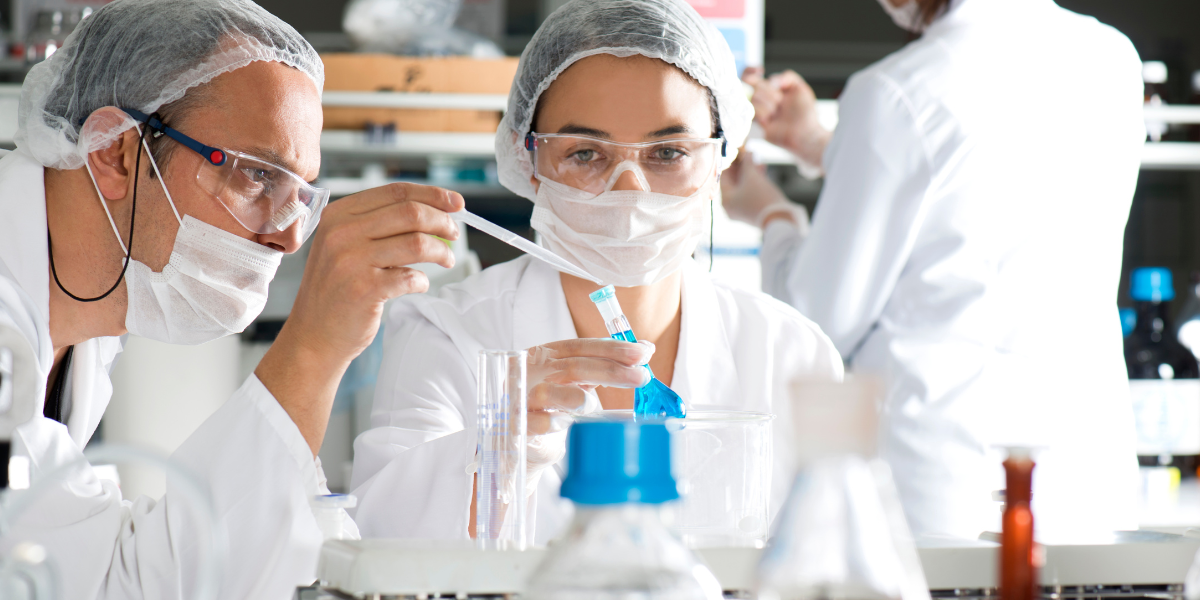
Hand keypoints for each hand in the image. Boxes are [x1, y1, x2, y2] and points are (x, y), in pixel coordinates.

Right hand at [257, 183, 464, 455]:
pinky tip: (417, 285)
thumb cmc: (337, 291)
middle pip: (410, 213)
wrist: (314, 336)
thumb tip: (436, 212)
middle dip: (442, 222)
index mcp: (338, 215)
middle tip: (454, 235)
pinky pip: (411, 277)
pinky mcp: (364, 290)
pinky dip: (422, 281)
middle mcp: (341, 233)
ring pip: (417, 243)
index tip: (456, 203)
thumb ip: (382, 226)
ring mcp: (350, 261)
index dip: (432, 195)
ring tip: (445, 260)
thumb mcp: (347, 247)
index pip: (395, 191)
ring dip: (440, 252)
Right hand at [521, 338, 653, 493]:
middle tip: (641, 377)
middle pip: (572, 366)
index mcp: (544, 356)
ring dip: (579, 398)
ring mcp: (520, 399)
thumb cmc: (552, 409)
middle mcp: (530, 372)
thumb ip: (603, 367)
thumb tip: (645, 349)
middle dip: (611, 370)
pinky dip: (555, 423)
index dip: (612, 348)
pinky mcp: (515, 427)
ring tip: (597, 406)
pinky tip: (569, 424)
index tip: (643, 352)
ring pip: (548, 392)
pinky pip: (536, 423)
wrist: (519, 444)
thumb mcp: (577, 383)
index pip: (580, 346)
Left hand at [721, 148, 800, 227]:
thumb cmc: (762, 198)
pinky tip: (762, 171)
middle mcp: (730, 207)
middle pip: (733, 182)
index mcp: (725, 200)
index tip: (740, 151)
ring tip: (758, 162)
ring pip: (743, 187)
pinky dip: (754, 183)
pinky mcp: (751, 212)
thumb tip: (747, 152)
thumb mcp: (753, 176)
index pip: (724, 176)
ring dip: (750, 173)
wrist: (780, 219)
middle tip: (749, 155)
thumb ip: (747, 162)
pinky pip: (749, 194)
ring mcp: (740, 210)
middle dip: (743, 167)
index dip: (733, 161)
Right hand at [744, 68, 831, 169]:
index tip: (759, 71)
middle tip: (780, 100)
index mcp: (769, 90)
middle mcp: (761, 100)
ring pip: (753, 98)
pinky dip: (764, 113)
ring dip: (769, 103)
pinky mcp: (756, 124)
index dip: (750, 72)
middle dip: (768, 91)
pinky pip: (754, 113)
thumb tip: (770, 80)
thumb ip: (786, 76)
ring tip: (778, 112)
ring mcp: (758, 112)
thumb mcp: (799, 87)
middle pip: (753, 86)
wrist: (806, 132)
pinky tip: (771, 119)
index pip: (750, 77)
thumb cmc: (804, 112)